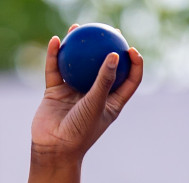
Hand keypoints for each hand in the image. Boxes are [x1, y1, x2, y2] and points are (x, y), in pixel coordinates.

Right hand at [30, 26, 143, 162]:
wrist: (54, 148)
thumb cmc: (81, 131)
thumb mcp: (97, 104)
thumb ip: (105, 80)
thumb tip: (115, 55)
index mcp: (111, 102)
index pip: (129, 80)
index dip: (134, 64)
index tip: (130, 48)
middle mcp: (94, 95)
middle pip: (104, 67)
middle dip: (107, 48)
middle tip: (108, 30)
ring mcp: (74, 92)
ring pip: (77, 64)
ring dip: (77, 46)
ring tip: (78, 28)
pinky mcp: (55, 92)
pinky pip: (56, 69)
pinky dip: (55, 55)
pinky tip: (56, 40)